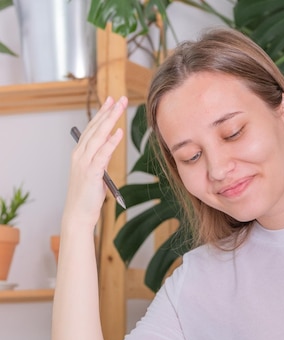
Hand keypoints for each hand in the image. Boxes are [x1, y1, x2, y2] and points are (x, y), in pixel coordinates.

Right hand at [64, 96, 127, 227]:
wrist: (78, 214)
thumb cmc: (87, 195)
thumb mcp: (95, 172)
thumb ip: (101, 159)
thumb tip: (110, 147)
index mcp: (79, 153)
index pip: (92, 128)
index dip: (102, 113)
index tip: (112, 100)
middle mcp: (79, 154)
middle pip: (96, 128)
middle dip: (108, 111)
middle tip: (120, 98)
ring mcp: (84, 163)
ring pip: (98, 137)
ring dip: (110, 121)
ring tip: (121, 108)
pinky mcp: (91, 173)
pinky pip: (102, 154)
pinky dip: (111, 142)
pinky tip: (119, 132)